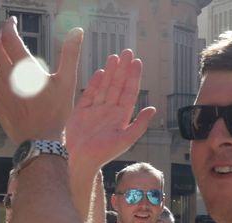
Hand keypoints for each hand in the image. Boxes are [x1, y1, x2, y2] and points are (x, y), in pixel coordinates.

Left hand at [0, 18, 82, 142]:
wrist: (40, 139)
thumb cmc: (55, 111)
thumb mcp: (67, 81)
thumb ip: (70, 53)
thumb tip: (77, 31)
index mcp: (25, 69)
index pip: (10, 39)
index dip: (9, 27)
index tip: (12, 22)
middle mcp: (7, 77)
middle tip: (3, 34)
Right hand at [66, 50, 156, 172]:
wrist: (78, 160)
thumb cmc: (103, 153)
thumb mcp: (125, 140)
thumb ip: (139, 124)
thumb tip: (153, 109)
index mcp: (121, 116)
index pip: (130, 92)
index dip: (134, 77)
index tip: (137, 62)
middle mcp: (109, 110)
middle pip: (118, 85)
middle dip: (123, 69)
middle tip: (127, 52)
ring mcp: (95, 109)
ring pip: (105, 86)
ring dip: (110, 72)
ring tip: (114, 57)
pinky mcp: (81, 111)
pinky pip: (89, 93)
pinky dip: (95, 83)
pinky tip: (100, 72)